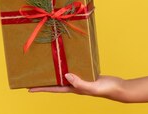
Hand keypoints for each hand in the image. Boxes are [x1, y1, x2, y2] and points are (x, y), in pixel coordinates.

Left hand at [29, 72, 147, 102]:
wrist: (119, 88)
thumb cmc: (106, 88)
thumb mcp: (92, 86)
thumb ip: (80, 83)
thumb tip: (66, 76)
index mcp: (73, 88)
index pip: (53, 88)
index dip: (41, 88)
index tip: (28, 88)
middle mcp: (74, 84)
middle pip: (55, 82)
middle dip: (44, 80)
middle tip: (32, 76)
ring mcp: (80, 78)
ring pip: (63, 74)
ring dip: (54, 71)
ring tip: (44, 66)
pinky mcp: (85, 73)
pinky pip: (73, 68)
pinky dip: (66, 65)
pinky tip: (64, 60)